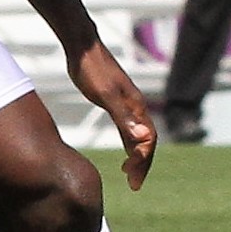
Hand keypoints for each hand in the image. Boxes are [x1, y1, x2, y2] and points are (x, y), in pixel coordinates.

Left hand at [69, 39, 156, 190]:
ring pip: (138, 135)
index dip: (144, 161)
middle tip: (134, 184)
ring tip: (129, 174)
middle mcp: (136, 106)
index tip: (134, 180)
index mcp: (136, 106)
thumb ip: (124, 117)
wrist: (82, 47)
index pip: (148, 140)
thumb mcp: (106, 96)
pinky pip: (129, 128)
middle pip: (147, 140)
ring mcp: (127, 104)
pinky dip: (129, 142)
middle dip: (143, 163)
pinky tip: (124, 150)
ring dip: (137, 155)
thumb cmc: (92, 70)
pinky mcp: (116, 101)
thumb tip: (143, 139)